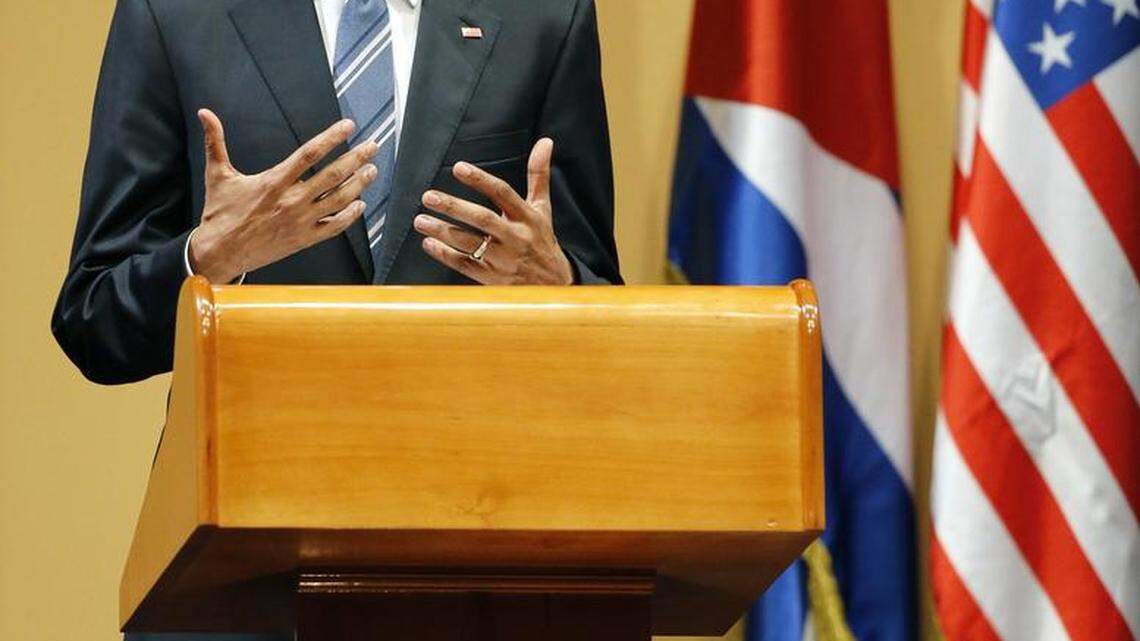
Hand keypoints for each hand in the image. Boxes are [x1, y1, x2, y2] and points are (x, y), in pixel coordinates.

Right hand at [188, 109, 379, 282]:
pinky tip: (360, 205)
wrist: (220, 253)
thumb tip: (204, 113)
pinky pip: (334, 227)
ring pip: (338, 201)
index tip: (348, 126)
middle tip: (373, 146)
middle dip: (356, 159)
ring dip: (358, 184)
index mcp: (274, 182)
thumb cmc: (220, 214)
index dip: (331, 138)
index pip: (309, 154)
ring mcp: (301, 222)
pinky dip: (350, 216)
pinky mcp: (304, 239)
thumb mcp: (217, 175)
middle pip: (332, 176)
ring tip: (372, 170)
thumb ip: (215, 142)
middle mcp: (291, 201)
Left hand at [414, 138, 574, 284]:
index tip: (459, 168)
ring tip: (421, 220)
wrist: (553, 283)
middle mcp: (515, 238)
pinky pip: (465, 266)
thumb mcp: (542, 207)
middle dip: (454, 207)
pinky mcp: (492, 278)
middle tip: (428, 197)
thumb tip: (545, 142)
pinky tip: (429, 244)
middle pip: (483, 219)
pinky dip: (446, 255)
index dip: (480, 180)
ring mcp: (503, 260)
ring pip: (469, 244)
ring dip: (443, 232)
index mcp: (526, 217)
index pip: (503, 194)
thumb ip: (538, 174)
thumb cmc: (542, 240)